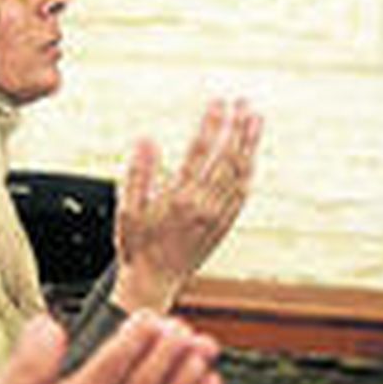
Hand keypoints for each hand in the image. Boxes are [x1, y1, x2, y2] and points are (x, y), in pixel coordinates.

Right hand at [111, 98, 262, 314]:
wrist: (155, 282)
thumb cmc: (137, 245)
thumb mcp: (127, 210)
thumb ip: (137, 173)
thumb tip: (146, 139)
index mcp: (179, 198)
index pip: (200, 151)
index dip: (211, 123)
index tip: (218, 101)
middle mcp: (204, 206)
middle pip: (227, 158)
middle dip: (237, 127)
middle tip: (244, 102)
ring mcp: (218, 216)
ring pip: (240, 173)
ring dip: (250, 144)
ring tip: (255, 119)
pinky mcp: (224, 225)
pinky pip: (242, 193)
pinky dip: (249, 170)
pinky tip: (251, 155)